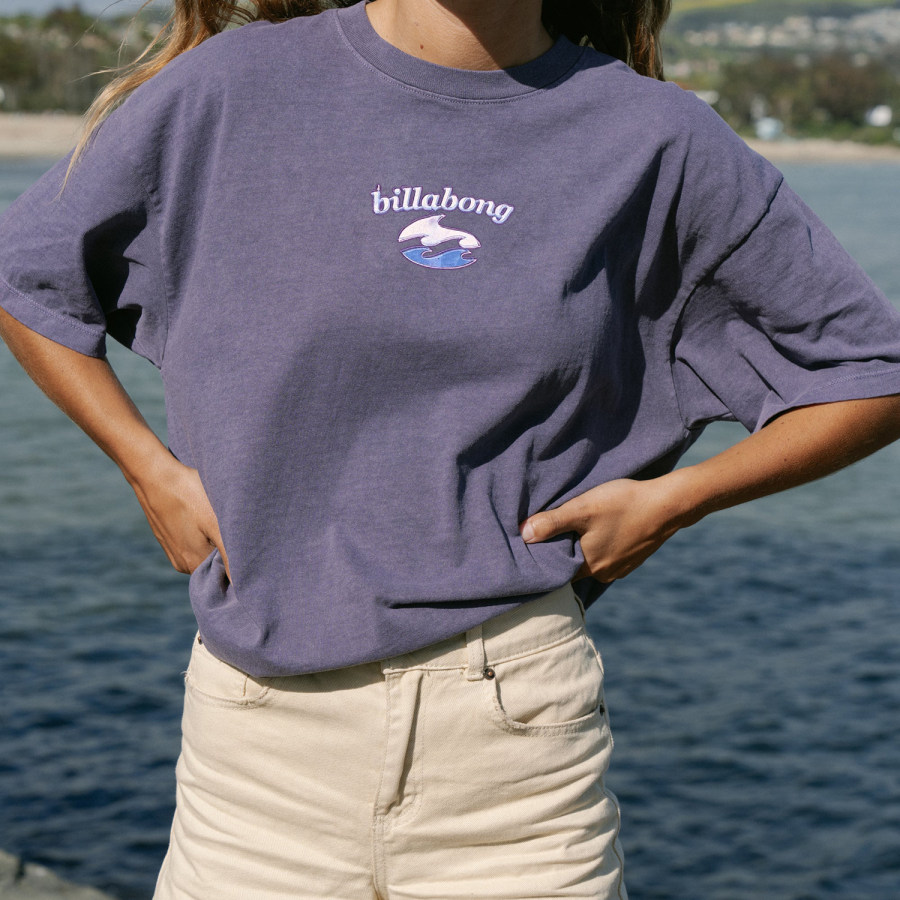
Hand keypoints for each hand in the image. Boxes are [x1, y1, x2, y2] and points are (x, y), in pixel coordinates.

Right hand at [128, 451, 230, 579]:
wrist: (153, 474)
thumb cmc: (188, 495)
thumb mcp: (216, 524)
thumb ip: (229, 557)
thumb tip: (241, 586)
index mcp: (194, 565)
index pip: (226, 574)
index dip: (241, 561)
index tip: (251, 544)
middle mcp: (182, 563)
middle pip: (215, 563)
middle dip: (230, 549)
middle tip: (238, 526)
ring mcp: (173, 550)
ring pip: (205, 550)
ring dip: (217, 539)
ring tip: (222, 518)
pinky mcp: (168, 536)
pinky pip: (193, 540)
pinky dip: (204, 531)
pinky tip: (206, 514)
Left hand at [520, 478, 685, 582]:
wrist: (669, 505)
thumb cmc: (624, 504)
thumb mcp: (582, 509)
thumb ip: (551, 523)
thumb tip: (523, 536)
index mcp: (589, 567)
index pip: (555, 571)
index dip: (544, 557)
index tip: (533, 544)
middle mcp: (604, 573)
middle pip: (572, 565)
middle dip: (562, 550)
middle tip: (551, 530)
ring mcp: (621, 567)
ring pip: (591, 559)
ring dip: (582, 546)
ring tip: (575, 526)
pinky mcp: (632, 557)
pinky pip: (607, 554)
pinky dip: (600, 543)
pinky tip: (600, 527)